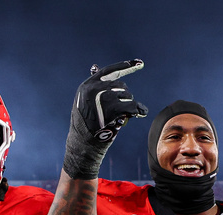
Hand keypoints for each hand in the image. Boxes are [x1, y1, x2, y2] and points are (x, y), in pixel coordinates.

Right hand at [63, 60, 147, 178]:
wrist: (82, 145)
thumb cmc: (85, 126)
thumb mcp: (85, 103)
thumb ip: (93, 87)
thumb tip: (95, 66)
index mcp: (87, 85)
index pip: (109, 71)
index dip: (125, 66)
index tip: (140, 63)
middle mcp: (94, 88)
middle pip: (121, 85)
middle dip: (125, 97)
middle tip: (125, 109)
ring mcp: (102, 98)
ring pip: (127, 95)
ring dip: (129, 105)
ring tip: (122, 116)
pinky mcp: (111, 109)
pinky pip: (131, 106)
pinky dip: (136, 110)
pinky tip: (139, 114)